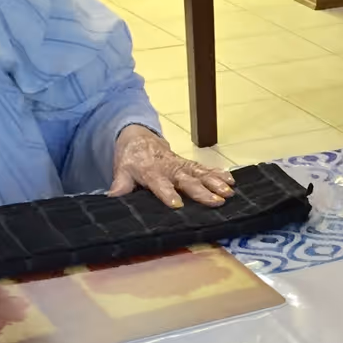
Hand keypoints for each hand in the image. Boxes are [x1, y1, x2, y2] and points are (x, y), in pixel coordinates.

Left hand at [108, 125, 234, 208]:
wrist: (139, 138)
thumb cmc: (131, 159)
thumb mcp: (121, 170)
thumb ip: (120, 184)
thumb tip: (112, 198)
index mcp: (151, 172)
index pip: (160, 184)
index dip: (167, 194)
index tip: (177, 204)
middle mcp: (170, 168)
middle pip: (187, 180)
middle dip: (201, 190)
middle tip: (216, 200)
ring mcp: (182, 165)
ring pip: (200, 174)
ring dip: (215, 182)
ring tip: (228, 192)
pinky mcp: (189, 164)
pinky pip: (205, 168)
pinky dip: (218, 173)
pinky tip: (231, 180)